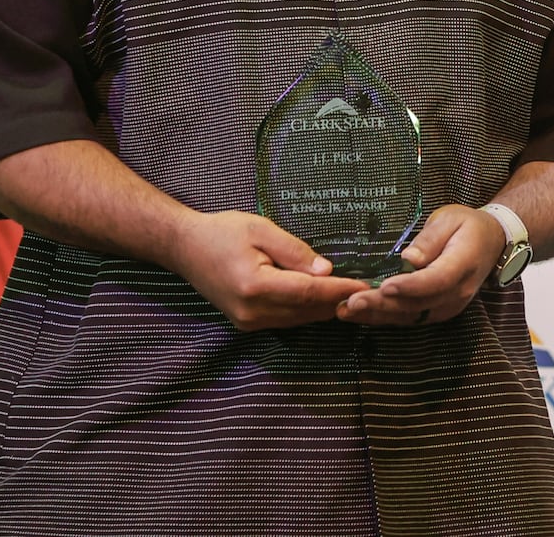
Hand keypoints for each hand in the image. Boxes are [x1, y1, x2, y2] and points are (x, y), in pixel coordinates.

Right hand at [171, 210, 369, 330]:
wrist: (185, 248)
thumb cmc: (222, 232)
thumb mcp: (261, 230)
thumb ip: (295, 251)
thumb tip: (327, 269)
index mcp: (256, 287)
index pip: (309, 292)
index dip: (340, 290)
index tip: (366, 285)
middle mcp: (253, 312)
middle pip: (307, 310)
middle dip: (338, 300)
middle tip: (369, 290)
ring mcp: (249, 322)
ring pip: (299, 319)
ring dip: (325, 307)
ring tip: (353, 294)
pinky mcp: (248, 323)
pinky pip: (286, 319)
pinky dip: (307, 310)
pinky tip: (324, 298)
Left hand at [336, 204, 504, 326]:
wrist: (489, 243)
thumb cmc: (467, 226)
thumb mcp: (450, 219)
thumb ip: (430, 238)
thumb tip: (408, 259)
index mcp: (463, 264)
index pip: (436, 280)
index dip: (410, 286)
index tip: (384, 286)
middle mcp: (457, 292)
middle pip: (418, 304)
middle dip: (382, 305)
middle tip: (350, 302)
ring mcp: (448, 306)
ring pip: (410, 316)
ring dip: (377, 315)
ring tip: (344, 310)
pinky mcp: (437, 311)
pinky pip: (410, 318)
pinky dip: (383, 317)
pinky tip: (359, 314)